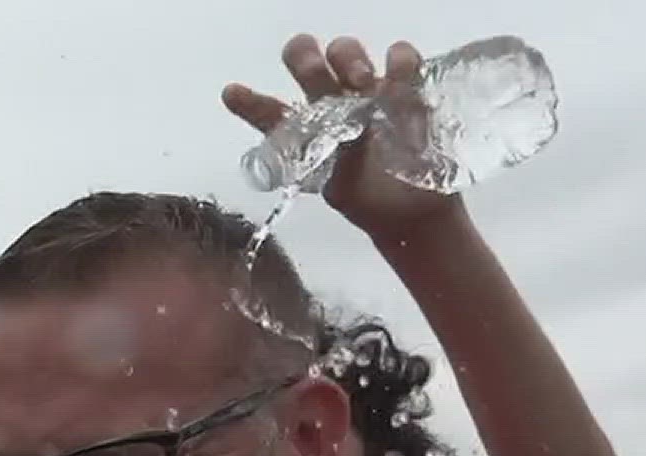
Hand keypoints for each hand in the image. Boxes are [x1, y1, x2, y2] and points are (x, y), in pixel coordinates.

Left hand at [224, 35, 462, 239]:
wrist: (414, 213)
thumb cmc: (370, 202)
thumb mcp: (345, 190)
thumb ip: (341, 160)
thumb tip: (350, 131)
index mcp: (304, 133)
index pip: (269, 113)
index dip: (249, 102)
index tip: (232, 93)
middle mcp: (329, 105)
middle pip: (307, 64)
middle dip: (304, 57)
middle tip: (314, 69)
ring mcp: (366, 93)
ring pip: (347, 53)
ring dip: (349, 58)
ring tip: (360, 82)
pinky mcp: (404, 89)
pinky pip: (400, 60)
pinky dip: (400, 62)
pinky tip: (398, 79)